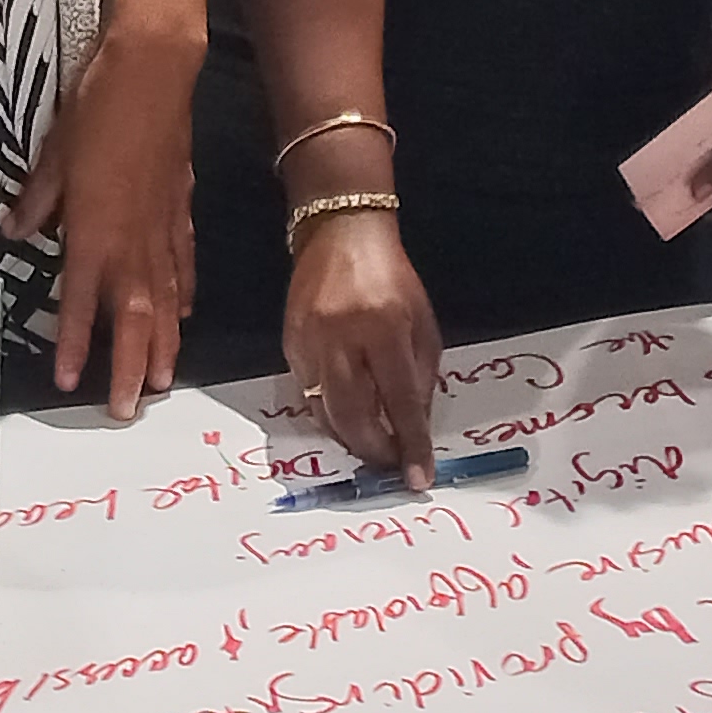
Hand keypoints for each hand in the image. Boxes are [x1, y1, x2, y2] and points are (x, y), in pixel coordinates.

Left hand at [10, 31, 196, 420]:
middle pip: (133, 318)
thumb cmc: (97, 107)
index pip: (81, 301)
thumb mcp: (53, 153)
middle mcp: (132, 240)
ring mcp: (162, 227)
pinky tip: (182, 316)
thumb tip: (13, 233)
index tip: (68, 381)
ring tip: (159, 383)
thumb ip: (37, 202)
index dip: (74, 344)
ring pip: (165, 301)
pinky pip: (183, 265)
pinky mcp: (181, 209)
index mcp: (94, 231)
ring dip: (161, 345)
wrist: (153, 69)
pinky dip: (183, 295)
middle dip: (128, 366)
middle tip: (125, 409)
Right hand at [282, 211, 439, 481]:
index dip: (411, 444)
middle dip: (375, 450)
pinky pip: (308, 393)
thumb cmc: (391, 277)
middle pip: (353, 416)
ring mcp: (309, 341)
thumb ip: (421, 376)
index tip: (418, 477)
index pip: (400, 401)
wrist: (339, 234)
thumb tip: (415, 427)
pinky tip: (347, 413)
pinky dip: (330, 412)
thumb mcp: (422, 323)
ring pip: (325, 412)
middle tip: (391, 462)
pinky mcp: (289, 343)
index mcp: (385, 327)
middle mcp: (342, 336)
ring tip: (372, 444)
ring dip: (350, 437)